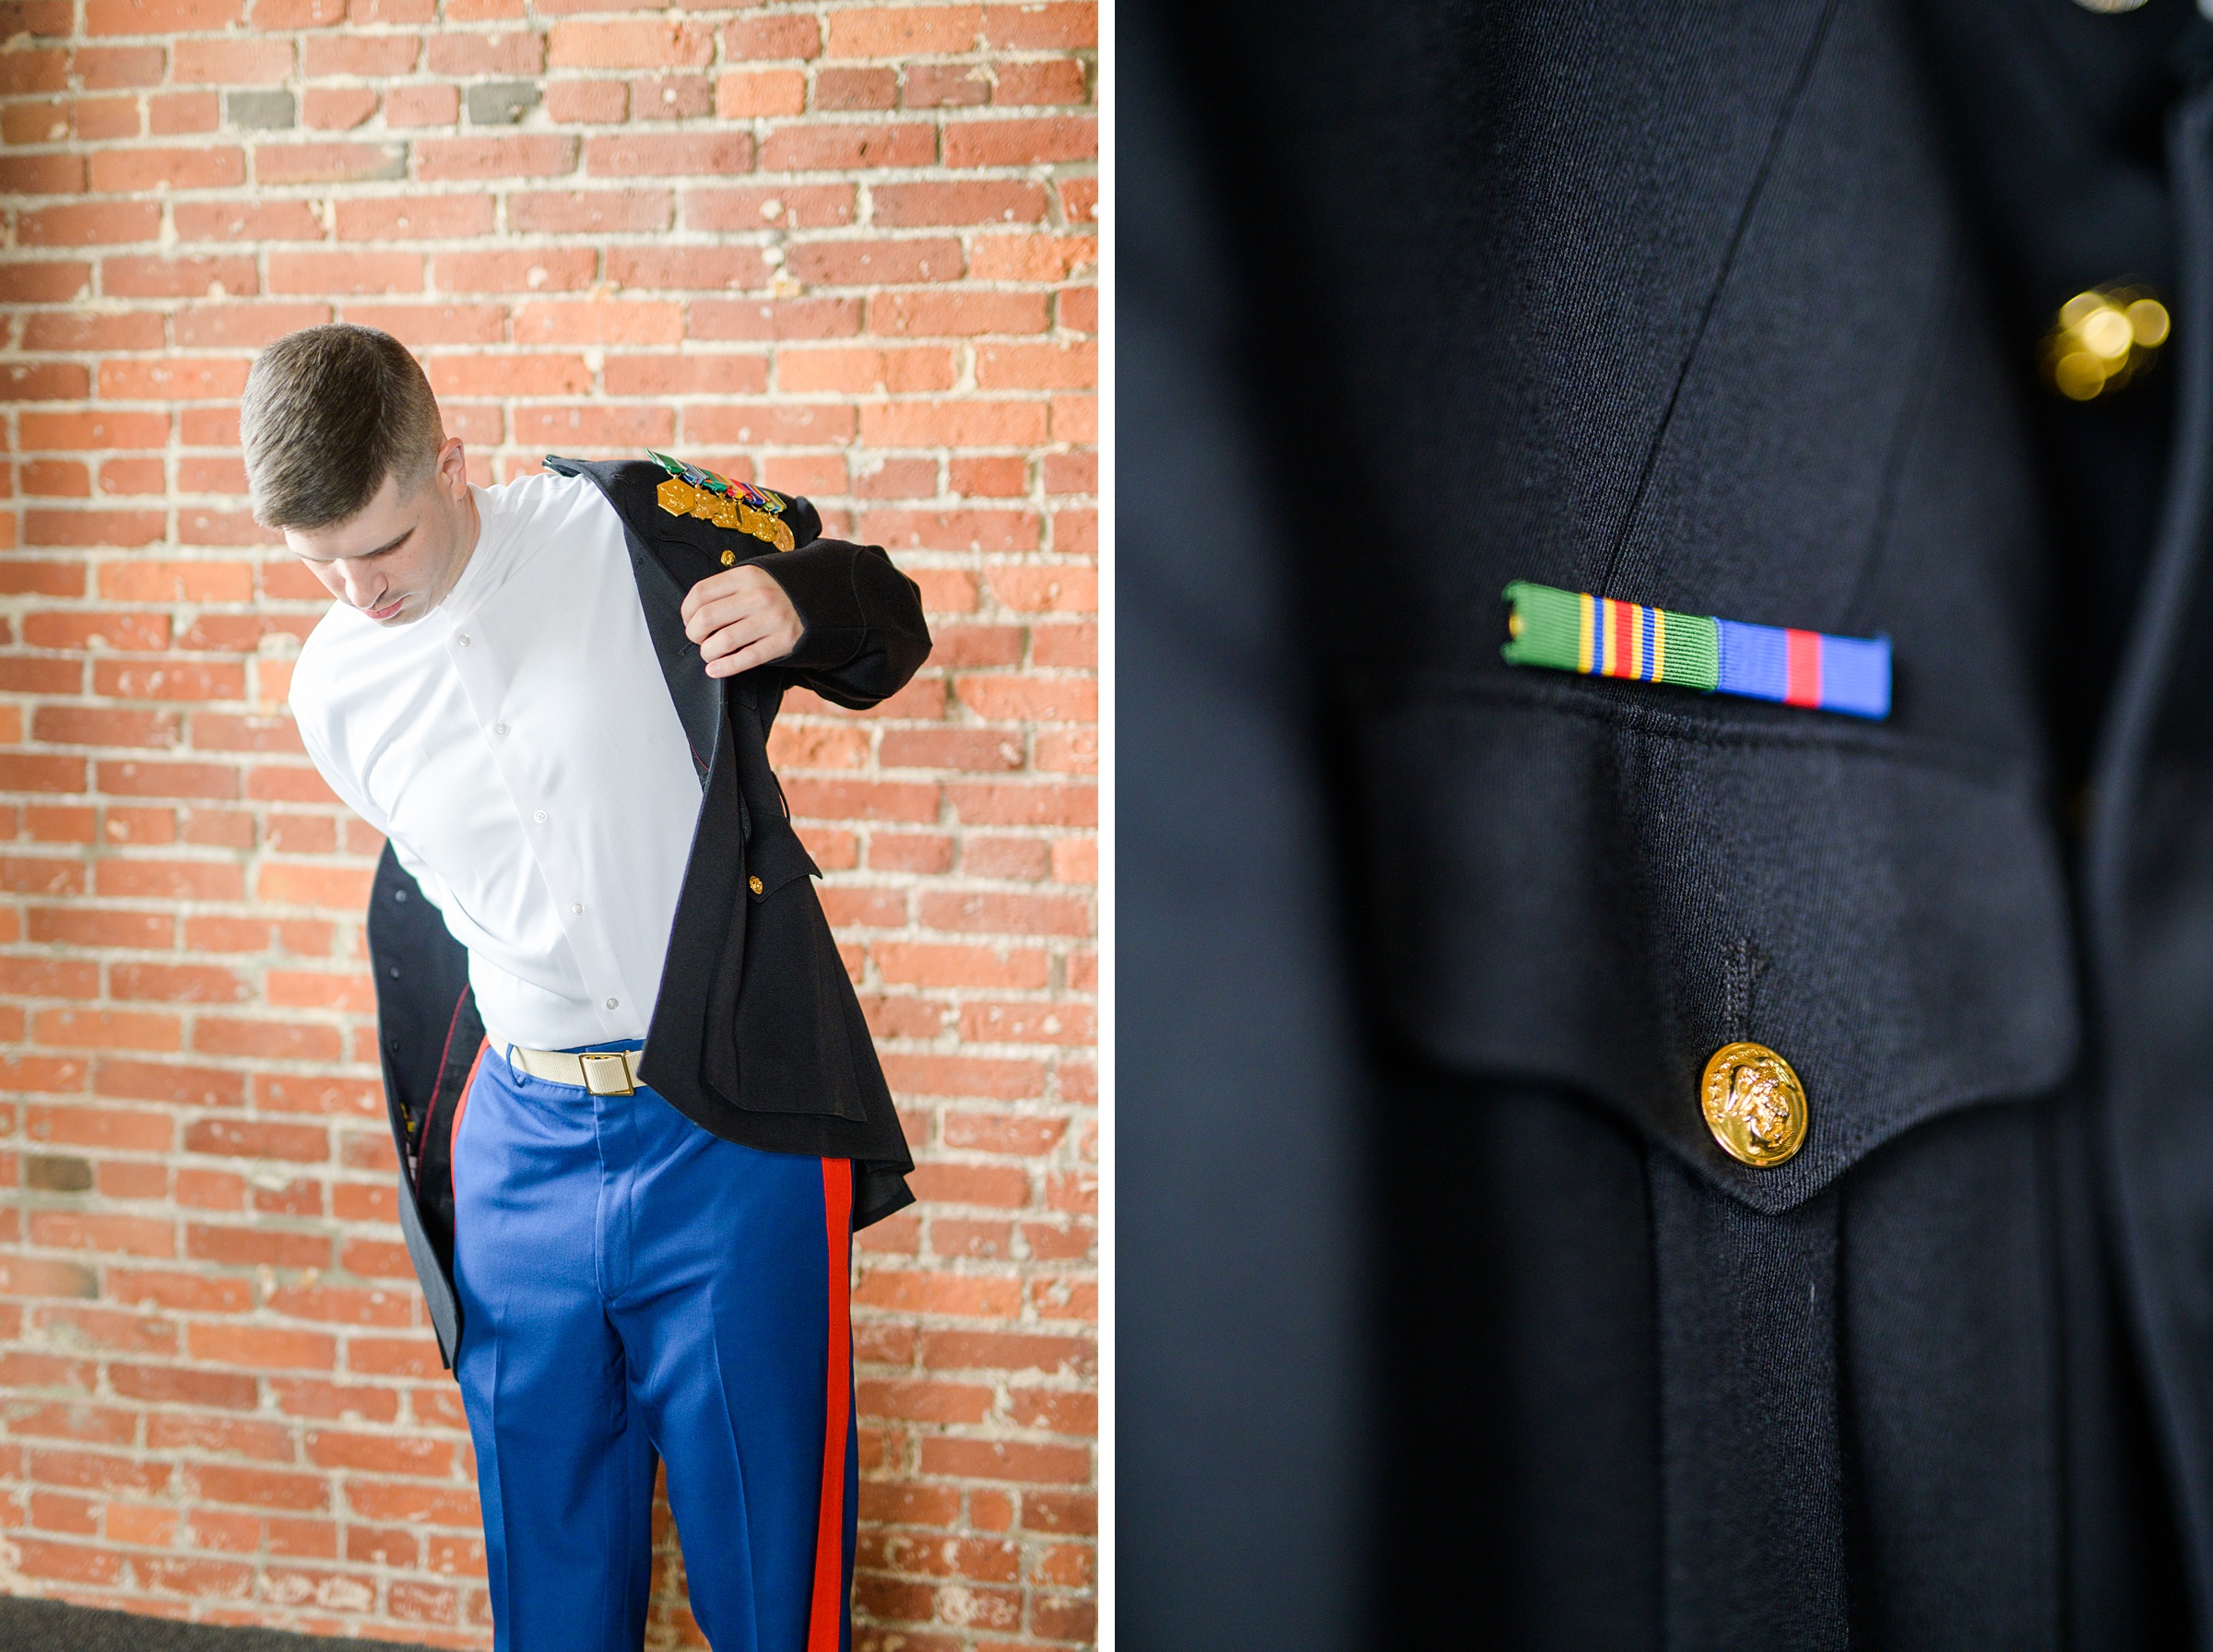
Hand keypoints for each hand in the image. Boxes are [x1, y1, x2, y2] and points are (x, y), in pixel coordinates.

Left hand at [681, 563, 802, 677]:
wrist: (824, 598)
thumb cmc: (780, 591)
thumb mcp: (756, 577)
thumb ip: (729, 588)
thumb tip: (695, 613)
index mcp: (747, 576)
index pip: (701, 593)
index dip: (686, 611)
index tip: (689, 620)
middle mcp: (759, 596)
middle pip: (706, 618)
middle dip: (694, 634)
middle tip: (698, 638)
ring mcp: (772, 620)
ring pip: (722, 641)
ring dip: (707, 652)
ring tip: (709, 653)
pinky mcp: (782, 641)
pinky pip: (746, 658)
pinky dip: (725, 667)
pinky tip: (715, 670)